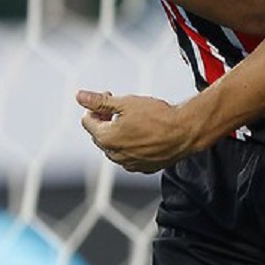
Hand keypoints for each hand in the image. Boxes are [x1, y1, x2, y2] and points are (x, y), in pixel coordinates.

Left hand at [77, 90, 199, 172]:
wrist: (185, 132)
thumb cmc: (158, 116)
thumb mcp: (126, 103)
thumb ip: (100, 101)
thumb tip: (79, 96)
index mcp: (106, 138)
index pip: (87, 121)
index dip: (96, 106)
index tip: (110, 97)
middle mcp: (114, 155)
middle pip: (100, 134)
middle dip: (106, 119)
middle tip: (122, 107)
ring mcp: (129, 164)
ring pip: (115, 146)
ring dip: (119, 133)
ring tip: (136, 120)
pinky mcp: (143, 168)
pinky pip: (130, 155)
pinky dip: (132, 144)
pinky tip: (146, 133)